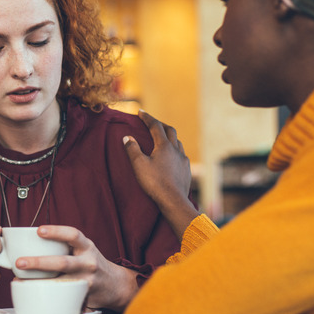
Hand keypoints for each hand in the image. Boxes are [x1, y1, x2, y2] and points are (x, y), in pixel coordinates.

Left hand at [14, 226, 138, 311]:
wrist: (115, 285)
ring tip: (20, 281)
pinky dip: (46, 293)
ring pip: (61, 282)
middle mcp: (88, 263)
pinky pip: (63, 295)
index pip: (73, 235)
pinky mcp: (83, 296)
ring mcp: (86, 281)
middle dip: (39, 262)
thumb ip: (64, 246)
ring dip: (39, 282)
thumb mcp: (83, 249)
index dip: (56, 232)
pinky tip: (32, 292)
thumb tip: (30, 243)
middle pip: (63, 263)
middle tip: (20, 262)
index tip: (38, 231)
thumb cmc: (90, 263)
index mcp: (86, 247)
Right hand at [123, 110, 197, 238]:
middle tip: (152, 123)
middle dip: (160, 124)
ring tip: (162, 138)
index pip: (155, 126)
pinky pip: (181, 154)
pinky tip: (172, 156)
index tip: (140, 112)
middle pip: (170, 130)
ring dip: (169, 137)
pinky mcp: (187, 170)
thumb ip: (132, 149)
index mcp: (164, 146)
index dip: (147, 117)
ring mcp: (183, 160)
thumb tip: (127, 137)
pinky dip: (175, 149)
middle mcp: (176, 149)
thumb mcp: (139, 165)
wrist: (173, 201)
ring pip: (178, 142)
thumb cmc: (154, 182)